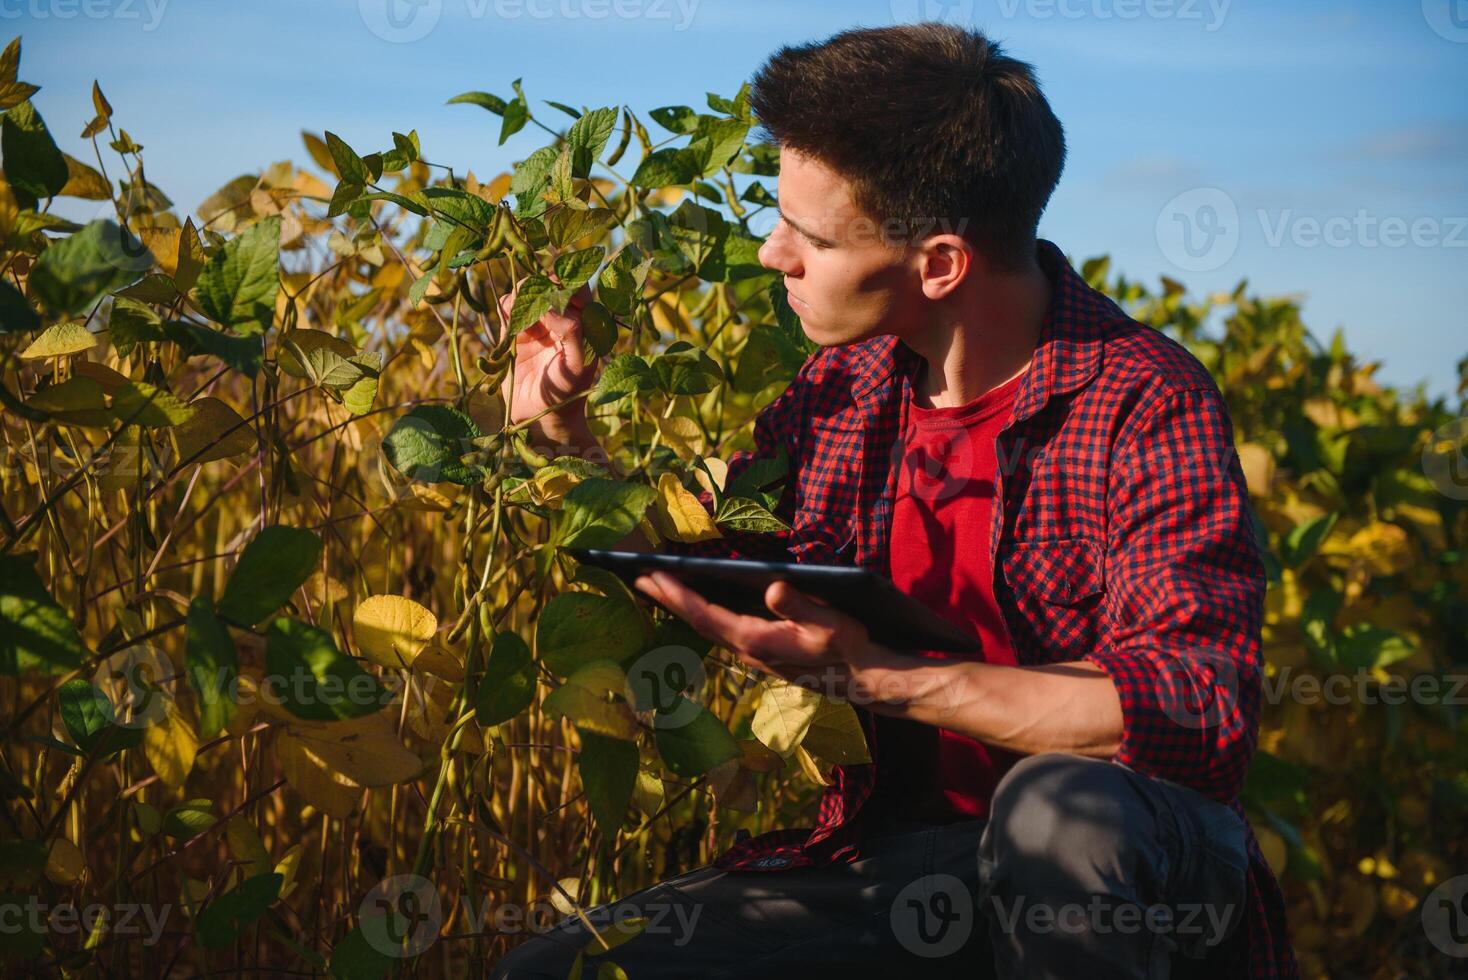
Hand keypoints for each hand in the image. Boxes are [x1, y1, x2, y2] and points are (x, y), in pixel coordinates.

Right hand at [497, 277, 596, 442]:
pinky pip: (506, 307)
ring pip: (525, 291)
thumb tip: (552, 308)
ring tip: (522, 322)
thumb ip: (572, 333)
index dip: (567, 285)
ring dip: (520, 297)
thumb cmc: (567, 392)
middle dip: (540, 288)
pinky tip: (511, 330)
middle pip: (548, 284)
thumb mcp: (578, 364)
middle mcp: (560, 318)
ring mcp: (536, 323)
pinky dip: (506, 309)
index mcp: (583, 323)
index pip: (578, 289)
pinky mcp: (514, 332)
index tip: (558, 298)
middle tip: (535, 309)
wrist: (540, 414)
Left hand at [632, 571, 897, 699]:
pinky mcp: (761, 651)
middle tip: (637, 576)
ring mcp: (752, 652)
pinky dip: (701, 612)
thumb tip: (774, 587)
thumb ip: (801, 605)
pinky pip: (720, 628)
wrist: (861, 677)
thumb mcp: (829, 622)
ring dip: (681, 605)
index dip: (677, 595)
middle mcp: (746, 648)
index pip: (706, 614)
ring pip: (706, 625)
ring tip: (660, 586)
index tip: (651, 576)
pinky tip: (698, 603)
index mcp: (755, 639)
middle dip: (667, 598)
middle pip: (697, 620)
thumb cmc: (847, 645)